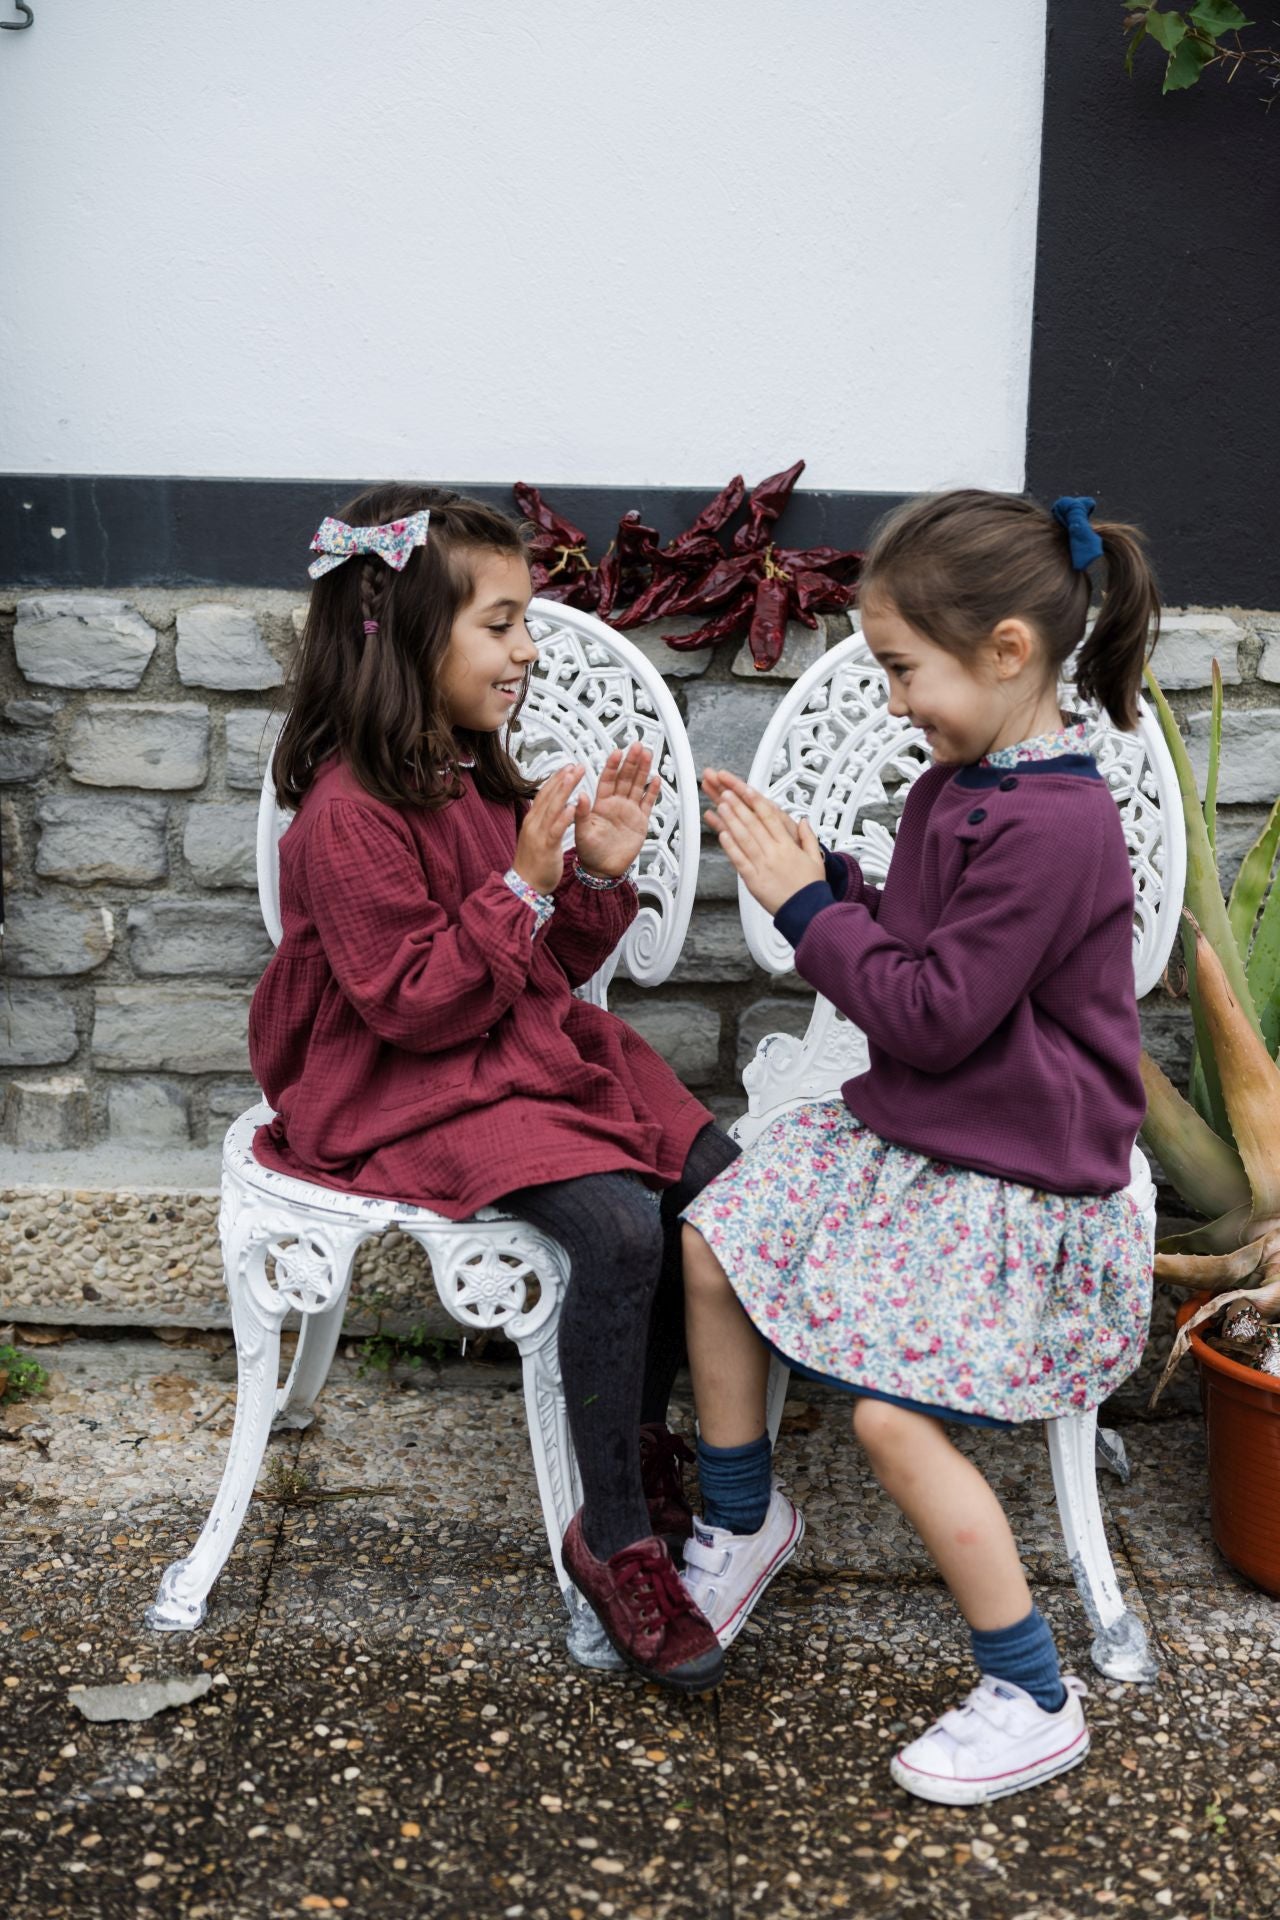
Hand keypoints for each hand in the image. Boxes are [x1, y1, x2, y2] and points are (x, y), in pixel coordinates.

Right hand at [514, 764, 583, 892]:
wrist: (525, 886)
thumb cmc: (532, 864)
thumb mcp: (535, 837)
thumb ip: (542, 822)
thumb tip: (550, 808)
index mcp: (532, 820)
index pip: (543, 794)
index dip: (555, 779)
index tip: (567, 768)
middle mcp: (533, 823)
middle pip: (548, 795)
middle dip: (562, 779)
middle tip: (575, 765)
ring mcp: (538, 834)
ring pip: (552, 807)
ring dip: (564, 790)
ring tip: (574, 776)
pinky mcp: (546, 847)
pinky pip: (556, 829)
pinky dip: (563, 817)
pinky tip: (572, 807)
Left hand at [572, 743, 658, 878]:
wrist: (602, 870)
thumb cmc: (588, 852)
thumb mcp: (581, 832)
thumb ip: (580, 813)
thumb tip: (580, 795)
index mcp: (600, 804)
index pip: (608, 779)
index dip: (613, 766)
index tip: (617, 752)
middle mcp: (616, 804)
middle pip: (625, 778)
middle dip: (631, 762)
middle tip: (637, 746)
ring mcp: (629, 811)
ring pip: (637, 786)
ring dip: (643, 770)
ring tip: (647, 754)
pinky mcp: (640, 822)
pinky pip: (647, 803)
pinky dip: (652, 792)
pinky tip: (656, 780)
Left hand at [703, 772, 823, 914]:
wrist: (807, 911)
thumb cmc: (810, 887)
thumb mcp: (815, 858)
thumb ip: (808, 837)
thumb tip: (803, 822)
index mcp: (788, 846)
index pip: (770, 818)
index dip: (757, 802)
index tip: (747, 790)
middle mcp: (773, 853)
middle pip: (753, 824)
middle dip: (739, 806)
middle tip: (727, 793)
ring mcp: (762, 865)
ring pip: (744, 838)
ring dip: (731, 821)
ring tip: (721, 807)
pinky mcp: (753, 879)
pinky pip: (739, 860)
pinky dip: (730, 846)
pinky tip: (722, 835)